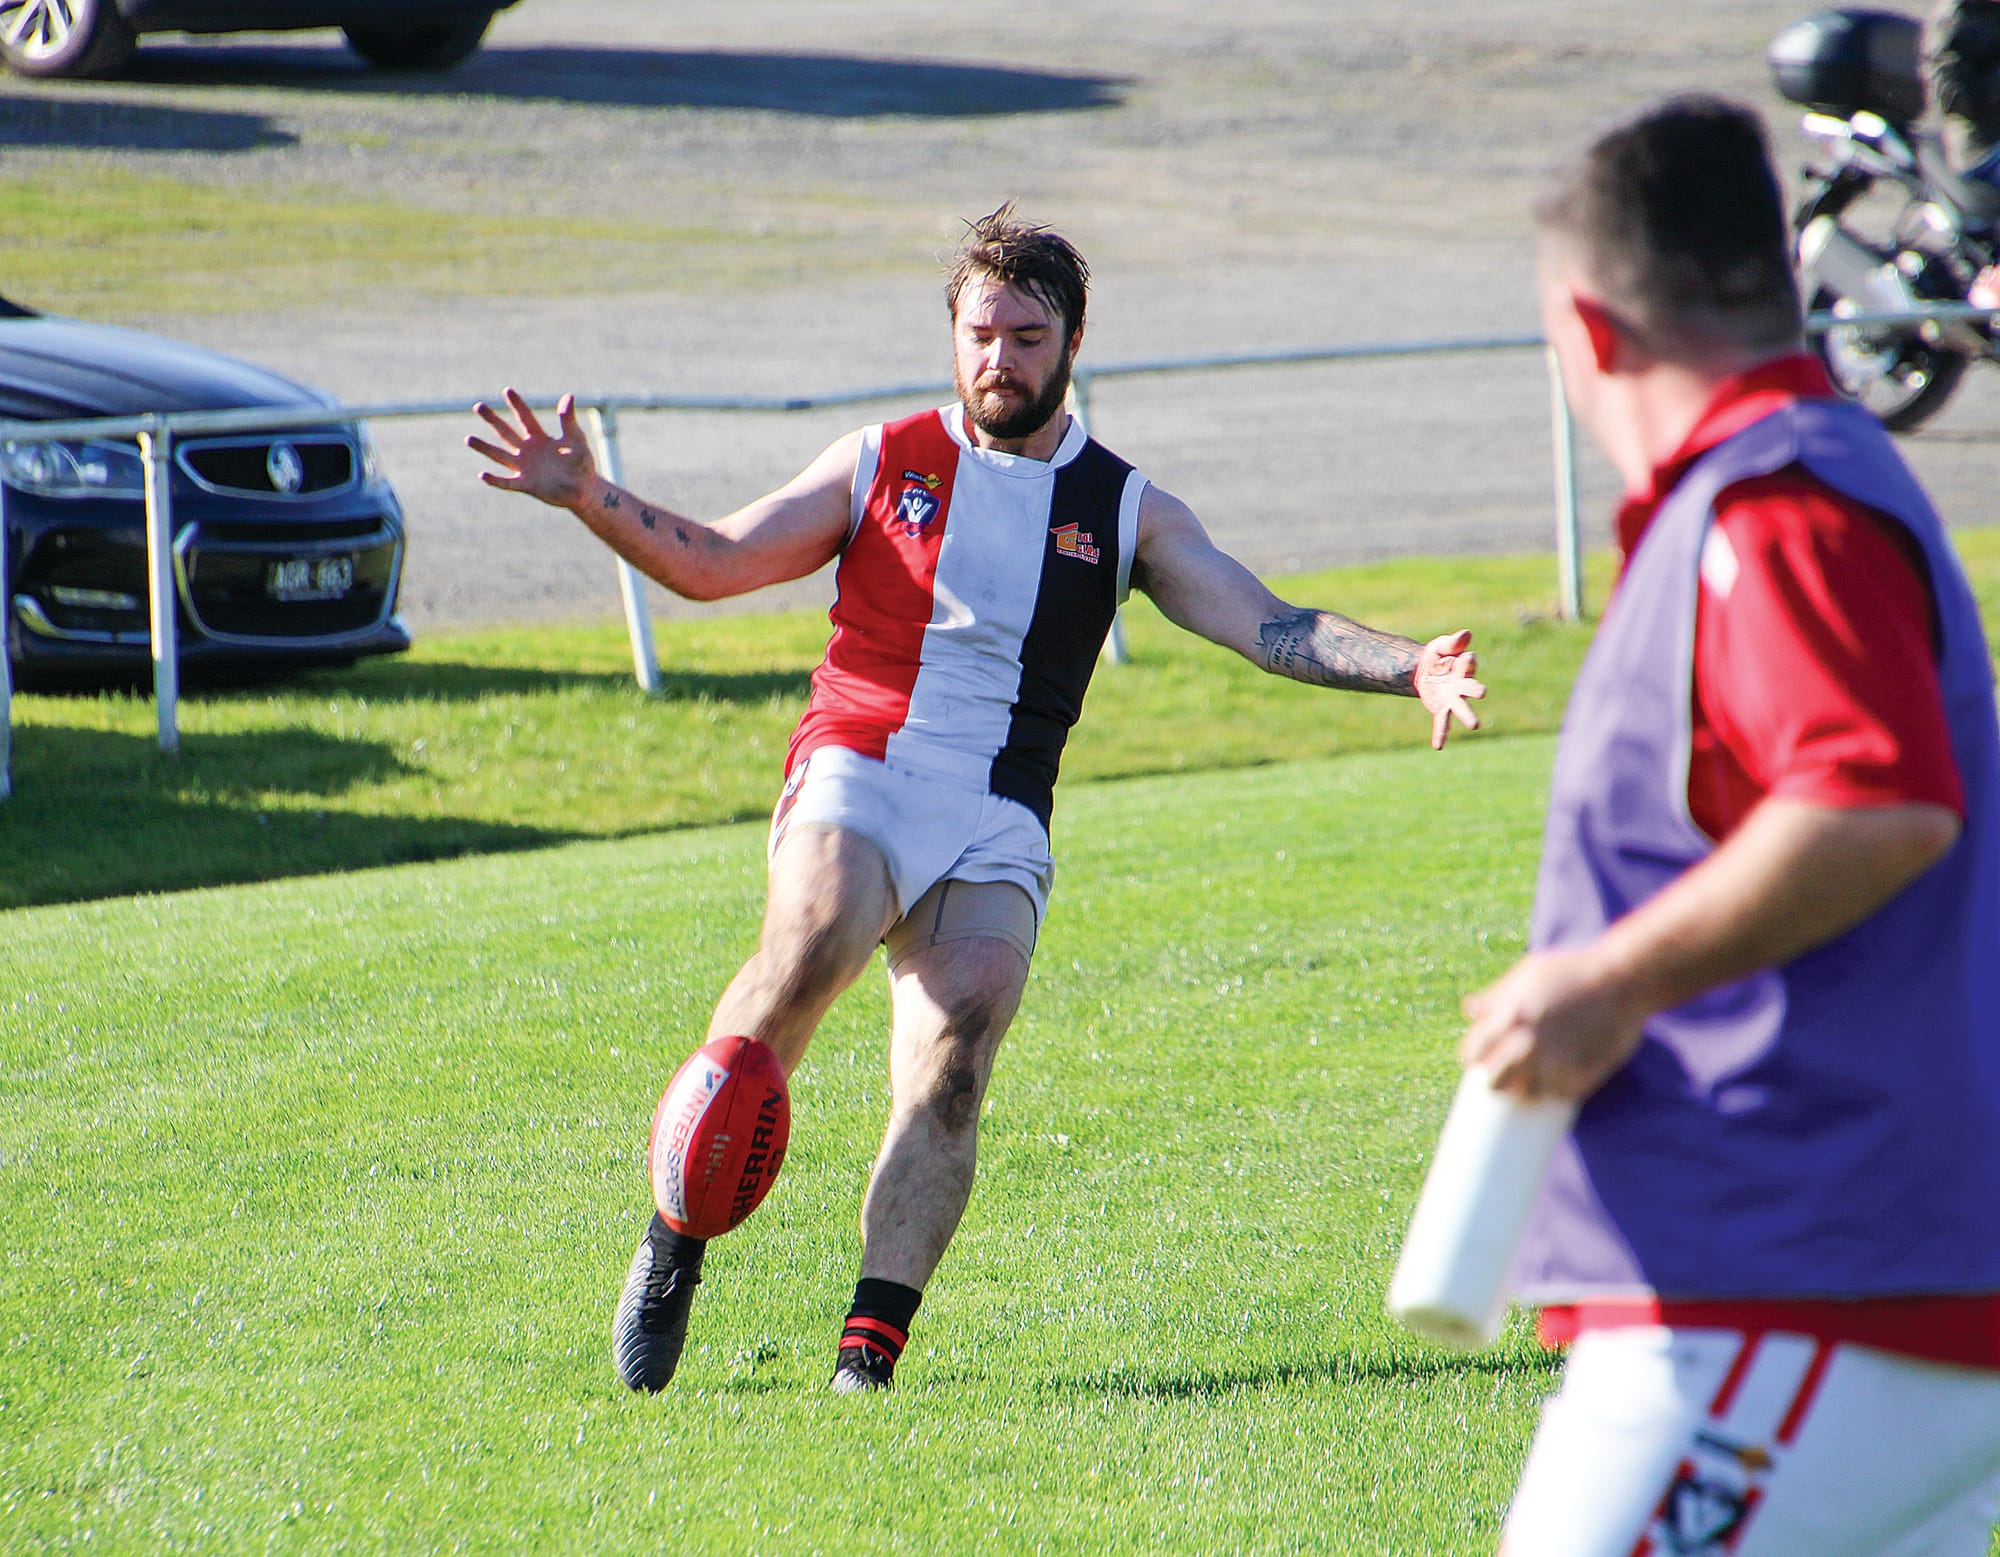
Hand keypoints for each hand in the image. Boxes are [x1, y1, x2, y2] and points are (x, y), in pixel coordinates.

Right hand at [467, 388, 596, 509]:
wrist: (584, 490)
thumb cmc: (582, 464)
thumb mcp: (576, 440)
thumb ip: (569, 421)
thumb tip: (569, 396)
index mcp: (540, 438)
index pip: (526, 418)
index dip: (517, 405)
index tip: (507, 390)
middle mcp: (528, 451)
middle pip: (507, 433)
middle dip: (493, 420)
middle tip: (478, 406)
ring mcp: (525, 468)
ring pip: (501, 456)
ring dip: (485, 448)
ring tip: (468, 439)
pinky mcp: (526, 485)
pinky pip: (508, 483)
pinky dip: (496, 480)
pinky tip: (483, 475)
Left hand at [1415, 629, 1485, 749]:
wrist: (1424, 671)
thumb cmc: (1439, 656)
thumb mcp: (1441, 645)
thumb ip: (1452, 642)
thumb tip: (1466, 633)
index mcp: (1464, 667)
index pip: (1469, 663)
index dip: (1467, 660)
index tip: (1466, 657)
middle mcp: (1462, 685)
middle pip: (1472, 688)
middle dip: (1476, 689)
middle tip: (1482, 692)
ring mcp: (1453, 699)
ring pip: (1462, 709)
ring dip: (1468, 716)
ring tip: (1475, 726)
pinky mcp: (1441, 709)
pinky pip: (1442, 723)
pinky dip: (1441, 734)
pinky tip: (1438, 746)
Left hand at [1460, 948, 1645, 1102]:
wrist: (1623, 981)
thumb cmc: (1573, 971)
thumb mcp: (1528, 974)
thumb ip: (1497, 995)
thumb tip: (1469, 1009)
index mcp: (1509, 1017)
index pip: (1474, 1053)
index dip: (1473, 1059)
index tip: (1479, 1062)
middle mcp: (1527, 1044)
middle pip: (1494, 1082)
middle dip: (1495, 1082)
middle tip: (1503, 1078)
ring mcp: (1554, 1064)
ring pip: (1525, 1096)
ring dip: (1525, 1092)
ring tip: (1530, 1085)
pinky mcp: (1581, 1077)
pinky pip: (1557, 1097)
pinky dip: (1555, 1093)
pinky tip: (1555, 1084)